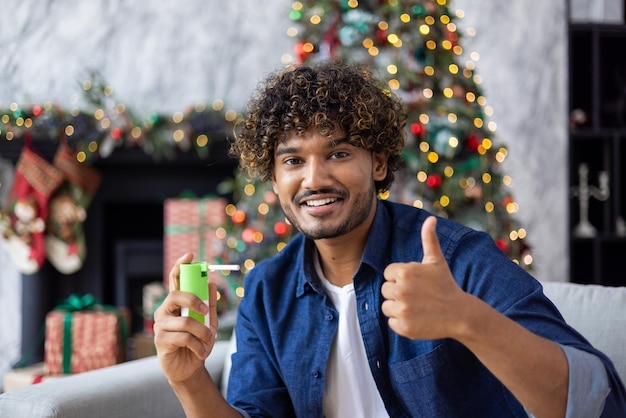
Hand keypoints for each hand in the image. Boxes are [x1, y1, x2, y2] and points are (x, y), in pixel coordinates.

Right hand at [153, 252, 218, 383]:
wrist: (190, 368)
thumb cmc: (197, 342)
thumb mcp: (208, 322)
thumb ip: (210, 304)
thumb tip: (212, 283)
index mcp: (176, 303)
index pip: (175, 279)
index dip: (180, 266)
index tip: (190, 255)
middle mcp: (164, 311)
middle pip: (176, 295)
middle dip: (195, 301)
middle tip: (206, 312)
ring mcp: (160, 325)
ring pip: (185, 322)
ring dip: (203, 333)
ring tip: (208, 341)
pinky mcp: (161, 341)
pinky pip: (185, 338)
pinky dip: (198, 346)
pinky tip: (200, 352)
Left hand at [381, 216, 468, 339]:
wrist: (460, 314)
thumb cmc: (445, 285)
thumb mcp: (436, 261)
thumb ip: (429, 239)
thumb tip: (431, 218)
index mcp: (405, 272)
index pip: (388, 273)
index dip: (401, 278)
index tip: (416, 283)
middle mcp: (401, 290)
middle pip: (386, 290)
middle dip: (399, 292)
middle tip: (418, 296)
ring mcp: (402, 309)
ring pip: (387, 307)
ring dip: (399, 308)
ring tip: (418, 307)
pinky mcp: (403, 327)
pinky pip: (392, 323)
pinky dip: (402, 323)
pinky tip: (418, 318)